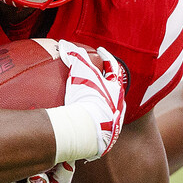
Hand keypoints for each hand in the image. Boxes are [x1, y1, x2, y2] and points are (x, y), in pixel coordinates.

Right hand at [57, 41, 126, 160]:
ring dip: (104, 105)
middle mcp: (119, 105)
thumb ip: (74, 55)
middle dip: (109, 84)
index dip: (106, 57)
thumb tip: (64, 43)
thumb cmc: (87, 97)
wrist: (88, 129)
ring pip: (112, 110)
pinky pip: (101, 128)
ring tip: (92, 103)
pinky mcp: (106, 138)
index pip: (113, 67)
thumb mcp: (81, 72)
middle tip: (99, 78)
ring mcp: (114, 122)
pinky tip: (86, 125)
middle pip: (116, 90)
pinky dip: (95, 123)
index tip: (100, 51)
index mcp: (115, 88)